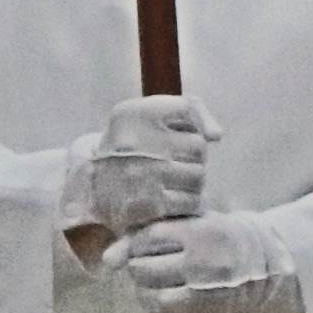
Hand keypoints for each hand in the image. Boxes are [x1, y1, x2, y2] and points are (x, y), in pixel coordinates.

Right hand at [76, 93, 211, 244]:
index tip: (177, 135)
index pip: (186, 108)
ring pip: (198, 175)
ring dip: (192, 182)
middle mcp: (137, 141)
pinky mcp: (150, 204)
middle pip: (198, 146)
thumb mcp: (147, 117)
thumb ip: (189, 110)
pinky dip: (189, 203)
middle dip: (192, 157)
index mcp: (134, 114)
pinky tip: (173, 200)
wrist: (95, 193)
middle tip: (172, 164)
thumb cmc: (132, 150)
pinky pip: (192, 201)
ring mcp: (144, 174)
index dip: (191, 124)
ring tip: (172, 183)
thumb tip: (217, 135)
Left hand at [118, 214, 293, 312]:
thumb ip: (143, 235)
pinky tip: (171, 294)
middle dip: (141, 264)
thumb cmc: (214, 237)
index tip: (157, 240)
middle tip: (155, 260)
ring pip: (149, 297)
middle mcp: (206, 268)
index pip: (146, 239)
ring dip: (146, 288)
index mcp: (202, 235)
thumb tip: (107, 261)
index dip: (144, 240)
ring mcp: (207, 298)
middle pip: (143, 269)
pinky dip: (158, 307)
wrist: (260, 268)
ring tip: (160, 279)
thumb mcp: (187, 223)